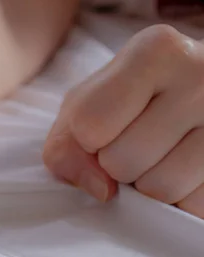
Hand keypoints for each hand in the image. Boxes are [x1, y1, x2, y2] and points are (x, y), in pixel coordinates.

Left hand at [43, 25, 203, 216]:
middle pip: (122, 161)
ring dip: (149, 187)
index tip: (105, 130)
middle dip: (117, 166)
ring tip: (164, 156)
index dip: (87, 142)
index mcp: (155, 50)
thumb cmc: (135, 100)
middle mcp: (203, 74)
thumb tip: (101, 190)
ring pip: (160, 188)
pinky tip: (188, 170)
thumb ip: (67, 144)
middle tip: (139, 144)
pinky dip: (182, 200)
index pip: (90, 124)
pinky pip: (195, 206)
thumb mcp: (88, 104)